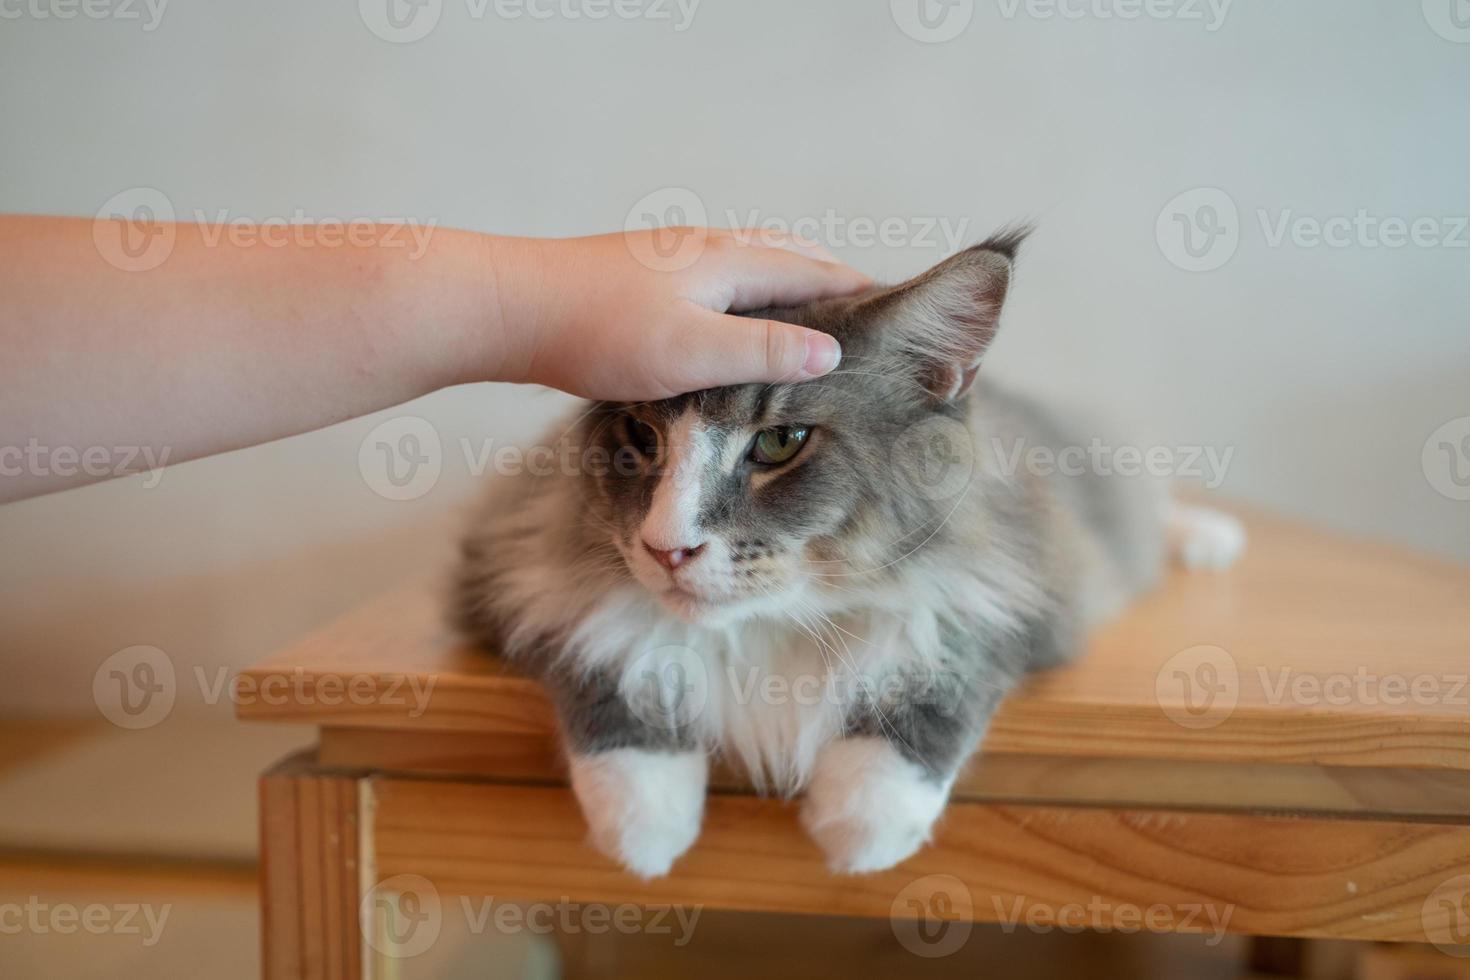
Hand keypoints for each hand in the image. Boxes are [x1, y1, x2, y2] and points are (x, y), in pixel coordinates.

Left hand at [503, 229, 870, 400]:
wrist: (512, 308)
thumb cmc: (599, 331)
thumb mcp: (693, 352)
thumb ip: (764, 353)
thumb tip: (832, 353)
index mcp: (729, 261)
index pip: (814, 270)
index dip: (856, 291)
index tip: (895, 308)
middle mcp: (707, 248)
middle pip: (787, 254)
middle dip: (831, 277)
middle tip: (865, 305)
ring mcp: (674, 258)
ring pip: (752, 260)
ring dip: (790, 277)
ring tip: (814, 303)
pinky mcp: (646, 275)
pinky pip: (721, 274)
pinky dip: (752, 287)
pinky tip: (735, 311)